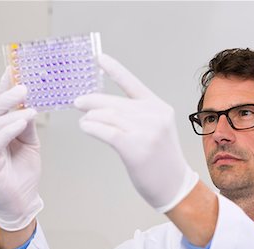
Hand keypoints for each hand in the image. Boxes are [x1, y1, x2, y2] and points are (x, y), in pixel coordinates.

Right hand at [0, 69, 42, 230]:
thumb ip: (27, 125)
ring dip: (12, 113)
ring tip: (29, 107)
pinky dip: (8, 130)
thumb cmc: (24, 173)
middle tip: (23, 86)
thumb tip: (30, 105)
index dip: (5, 86)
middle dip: (7, 96)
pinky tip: (21, 122)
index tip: (13, 69)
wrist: (23, 199)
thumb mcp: (30, 143)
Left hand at [74, 54, 198, 212]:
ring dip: (90, 117)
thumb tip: (100, 109)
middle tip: (78, 102)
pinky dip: (91, 127)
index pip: (133, 84)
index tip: (99, 57)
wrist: (175, 185)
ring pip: (107, 116)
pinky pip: (105, 131)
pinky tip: (85, 127)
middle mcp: (154, 115)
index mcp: (159, 108)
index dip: (115, 69)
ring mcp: (146, 131)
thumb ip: (135, 117)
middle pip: (114, 103)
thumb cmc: (161, 160)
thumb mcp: (156, 131)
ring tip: (84, 121)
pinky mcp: (135, 147)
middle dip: (92, 101)